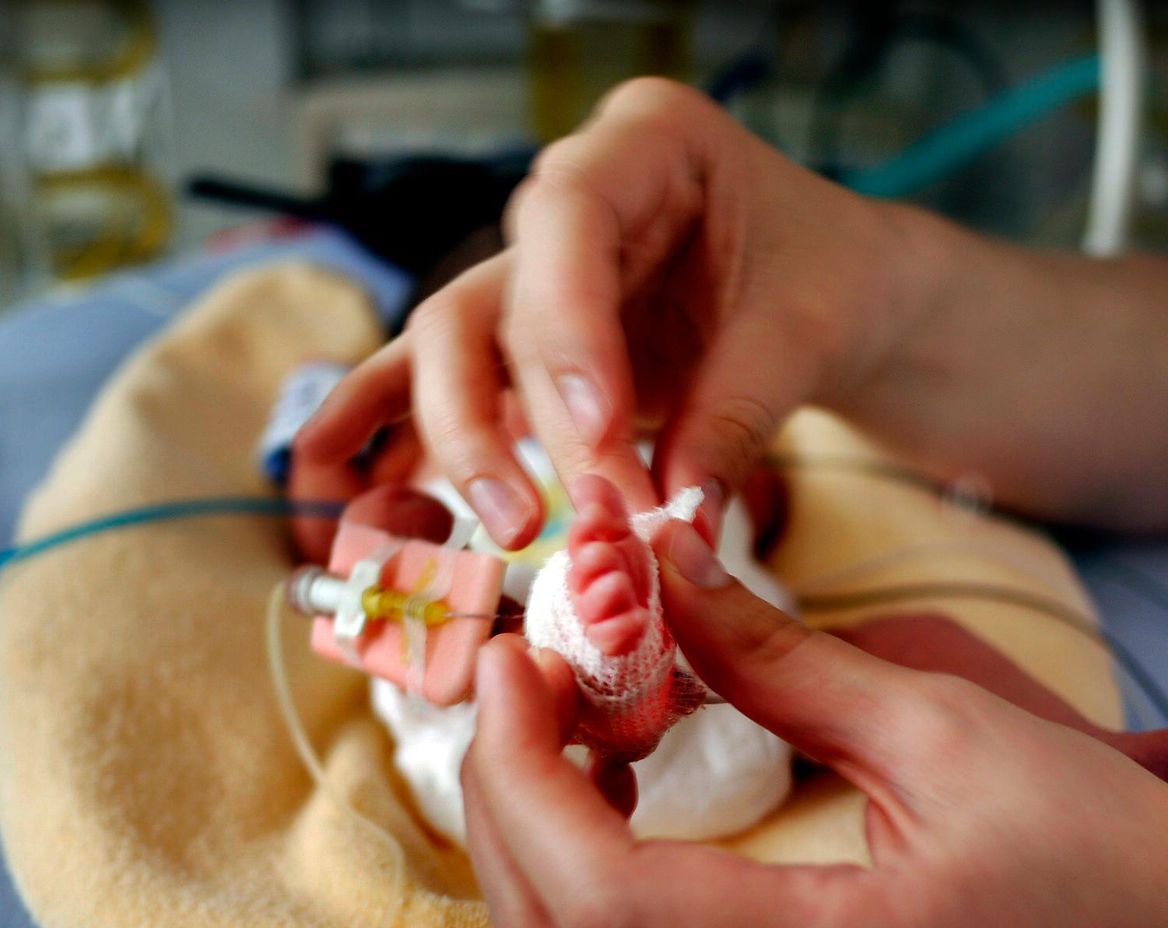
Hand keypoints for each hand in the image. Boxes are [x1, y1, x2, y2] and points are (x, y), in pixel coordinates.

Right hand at [294, 79, 912, 548]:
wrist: (835, 294)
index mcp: (646, 145)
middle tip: (539, 519)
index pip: (567, 222)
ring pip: (449, 352)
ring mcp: (536, 277)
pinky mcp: (527, 348)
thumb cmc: (827, 286)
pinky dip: (390, 431)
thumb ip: (732, 425)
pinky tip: (335, 477)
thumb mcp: (804, 339)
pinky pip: (443, 384)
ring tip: (462, 519)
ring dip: (450, 443)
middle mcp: (570, 204)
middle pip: (482, 304)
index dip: (565, 334)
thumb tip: (671, 538)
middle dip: (498, 421)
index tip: (602, 435)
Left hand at [462, 521, 1167, 927]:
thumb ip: (782, 660)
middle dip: (501, 796)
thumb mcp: (945, 730)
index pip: (600, 901)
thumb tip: (668, 572)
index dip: (521, 775)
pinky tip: (613, 775)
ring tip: (558, 714)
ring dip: (531, 831)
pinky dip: (581, 861)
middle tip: (519, 676)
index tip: (510, 667)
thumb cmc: (1105, 854)